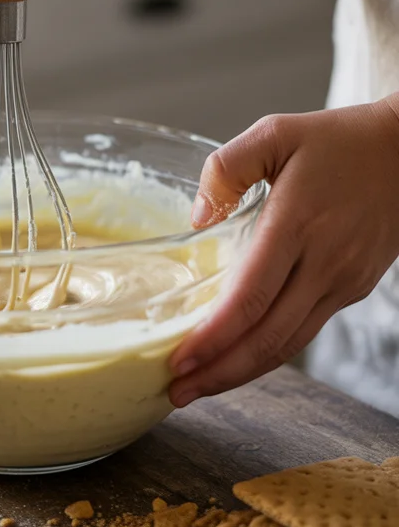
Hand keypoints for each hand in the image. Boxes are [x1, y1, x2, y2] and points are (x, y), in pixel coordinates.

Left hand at [168, 99, 398, 406]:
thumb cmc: (340, 140)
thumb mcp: (276, 133)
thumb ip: (227, 167)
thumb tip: (196, 219)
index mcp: (298, 222)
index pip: (251, 297)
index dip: (214, 337)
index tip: (178, 360)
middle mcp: (324, 262)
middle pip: (267, 338)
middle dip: (218, 373)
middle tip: (174, 392)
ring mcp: (342, 281)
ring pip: (287, 345)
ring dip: (240, 374)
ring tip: (197, 388)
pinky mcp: (351, 289)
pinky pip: (304, 332)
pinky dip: (267, 353)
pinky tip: (236, 359)